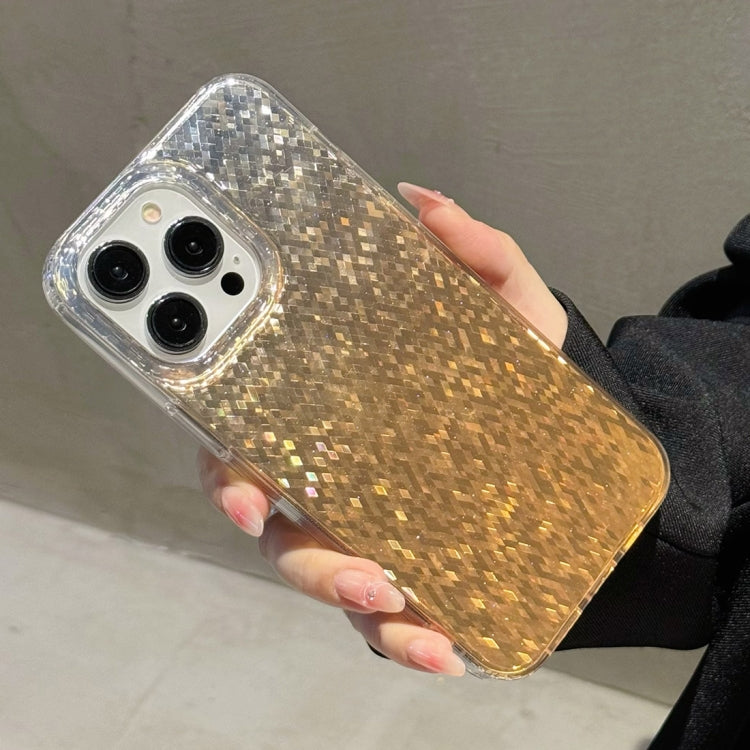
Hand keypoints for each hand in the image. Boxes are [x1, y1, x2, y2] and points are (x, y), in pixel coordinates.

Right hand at [198, 183, 567, 675]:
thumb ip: (475, 253)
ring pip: (326, 578)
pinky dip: (407, 641)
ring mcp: (376, 533)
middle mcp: (342, 481)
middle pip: (276, 521)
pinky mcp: (421, 579)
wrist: (580, 447)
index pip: (256, 444)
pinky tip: (447, 647)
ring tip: (390, 593)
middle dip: (276, 540)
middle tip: (290, 530)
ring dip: (340, 593)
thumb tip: (420, 201)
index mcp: (338, 420)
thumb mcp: (511, 309)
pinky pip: (394, 625)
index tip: (240, 483)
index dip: (229, 467)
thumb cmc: (523, 379)